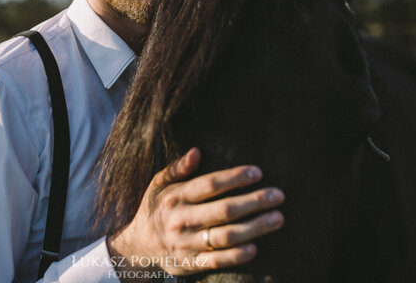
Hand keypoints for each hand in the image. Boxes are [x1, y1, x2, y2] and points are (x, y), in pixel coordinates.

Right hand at [107, 147, 283, 281]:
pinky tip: (254, 248)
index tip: (257, 172)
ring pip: (224, 236)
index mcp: (175, 196)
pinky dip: (235, 256)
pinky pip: (216, 261)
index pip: (209, 184)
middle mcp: (181, 219)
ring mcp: (186, 243)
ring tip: (277, 218)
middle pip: (223, 210)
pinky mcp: (190, 264)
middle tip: (278, 195)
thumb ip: (177, 168)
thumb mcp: (158, 184)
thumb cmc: (155, 209)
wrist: (137, 246)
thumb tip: (196, 151)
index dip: (234, 178)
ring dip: (254, 228)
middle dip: (253, 202)